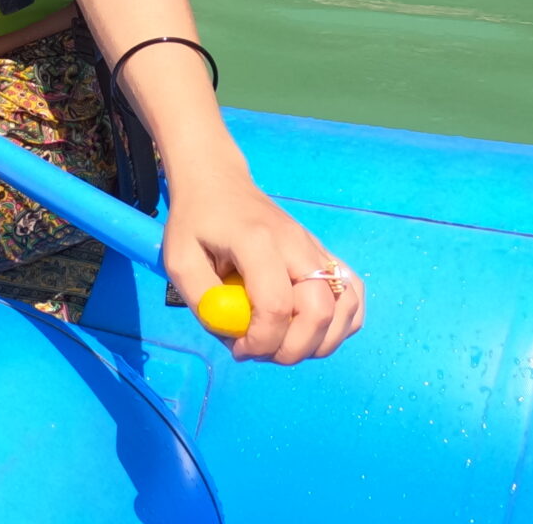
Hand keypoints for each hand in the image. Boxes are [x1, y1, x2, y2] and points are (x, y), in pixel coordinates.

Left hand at [161, 167, 363, 365]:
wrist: (218, 183)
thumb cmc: (196, 222)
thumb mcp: (179, 261)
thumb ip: (204, 303)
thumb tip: (237, 337)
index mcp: (257, 241)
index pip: (276, 305)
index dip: (262, 341)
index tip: (238, 348)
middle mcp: (296, 244)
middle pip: (319, 311)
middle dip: (292, 349)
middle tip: (261, 349)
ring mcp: (315, 247)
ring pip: (345, 307)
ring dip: (320, 341)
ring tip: (286, 342)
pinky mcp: (325, 253)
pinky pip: (353, 292)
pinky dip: (342, 322)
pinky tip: (314, 329)